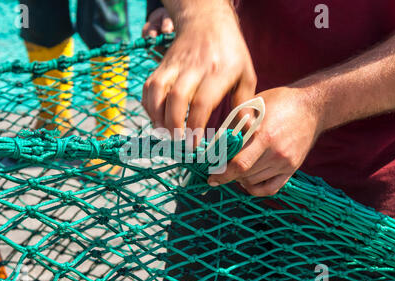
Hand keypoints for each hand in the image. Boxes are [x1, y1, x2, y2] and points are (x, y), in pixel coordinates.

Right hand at [142, 4, 256, 145]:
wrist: (206, 21)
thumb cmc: (230, 53)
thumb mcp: (246, 75)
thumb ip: (244, 104)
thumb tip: (245, 132)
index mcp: (219, 71)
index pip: (202, 102)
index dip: (196, 125)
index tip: (194, 144)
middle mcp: (194, 67)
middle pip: (177, 97)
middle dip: (174, 125)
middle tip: (178, 142)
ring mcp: (175, 65)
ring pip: (157, 91)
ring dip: (157, 116)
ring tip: (164, 133)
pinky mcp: (162, 65)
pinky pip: (148, 87)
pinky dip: (148, 106)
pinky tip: (156, 119)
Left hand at [208, 87, 323, 195]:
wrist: (312, 107)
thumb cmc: (278, 102)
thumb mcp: (252, 107)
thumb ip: (234, 126)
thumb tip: (213, 146)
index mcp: (264, 135)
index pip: (238, 164)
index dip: (221, 173)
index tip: (211, 177)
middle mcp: (276, 152)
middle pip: (244, 175)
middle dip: (228, 174)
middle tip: (219, 170)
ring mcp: (286, 162)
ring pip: (253, 182)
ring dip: (240, 179)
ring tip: (234, 169)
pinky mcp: (292, 168)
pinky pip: (270, 189)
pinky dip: (255, 189)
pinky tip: (247, 180)